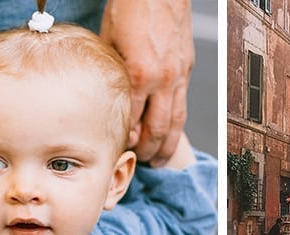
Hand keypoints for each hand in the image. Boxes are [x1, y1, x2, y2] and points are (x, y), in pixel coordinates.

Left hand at [101, 0, 193, 165]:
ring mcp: (178, 75)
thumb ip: (111, 71)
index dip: (125, 140)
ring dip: (166, 145)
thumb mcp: (109, 40)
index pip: (132, 120)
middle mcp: (163, 79)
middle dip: (147, 151)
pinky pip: (182, 105)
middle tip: (139, 164)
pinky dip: (176, 125)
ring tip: (159, 162)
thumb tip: (103, 94)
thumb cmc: (131, 8)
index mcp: (140, 73)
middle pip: (156, 129)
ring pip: (175, 122)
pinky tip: (170, 134)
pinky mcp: (186, 69)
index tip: (116, 150)